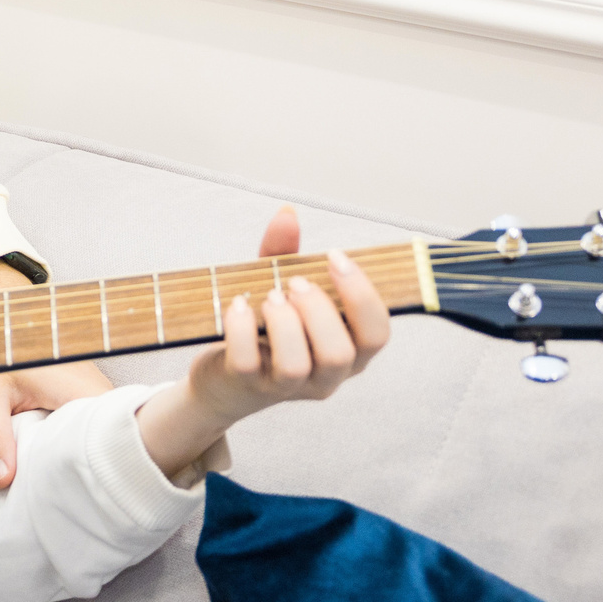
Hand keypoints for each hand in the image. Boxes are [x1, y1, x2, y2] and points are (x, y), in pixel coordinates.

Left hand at [0, 258, 114, 489]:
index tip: (104, 501)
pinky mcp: (85, 392)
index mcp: (79, 389)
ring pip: (104, 434)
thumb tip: (1, 481)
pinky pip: (93, 424)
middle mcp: (97, 389)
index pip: (118, 437)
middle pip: (114, 441)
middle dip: (103, 474)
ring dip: (91, 458)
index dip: (114, 472)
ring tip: (81, 495)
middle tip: (88, 507)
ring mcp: (94, 390)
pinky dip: (82, 444)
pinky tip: (70, 469)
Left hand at [136, 206, 391, 480]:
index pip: (377, 333)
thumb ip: (287, 254)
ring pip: (296, 364)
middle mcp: (326, 377)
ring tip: (268, 297)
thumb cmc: (266, 329)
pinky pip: (247, 362)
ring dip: (282, 322)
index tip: (335, 258)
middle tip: (294, 283)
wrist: (225, 378)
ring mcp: (286, 387)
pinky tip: (239, 306)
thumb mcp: (280, 288)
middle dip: (317, 309)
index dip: (362, 293)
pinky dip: (241, 328)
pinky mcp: (246, 385)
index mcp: (351, 353)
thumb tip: (287, 214)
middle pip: (341, 353)